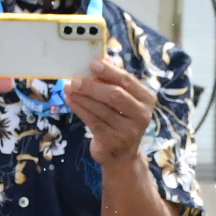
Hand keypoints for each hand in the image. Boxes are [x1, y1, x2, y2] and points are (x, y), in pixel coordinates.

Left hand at [64, 49, 159, 166]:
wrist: (123, 157)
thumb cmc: (121, 121)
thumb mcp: (124, 101)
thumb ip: (115, 81)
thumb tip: (102, 58)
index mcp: (147, 100)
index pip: (127, 81)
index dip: (109, 71)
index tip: (93, 63)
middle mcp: (141, 116)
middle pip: (114, 95)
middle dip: (92, 86)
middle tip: (75, 80)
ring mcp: (128, 131)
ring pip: (100, 109)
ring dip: (82, 97)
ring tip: (68, 88)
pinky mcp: (112, 142)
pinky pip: (92, 121)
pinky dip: (79, 109)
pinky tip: (70, 100)